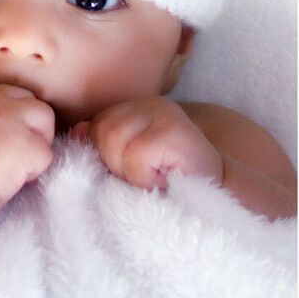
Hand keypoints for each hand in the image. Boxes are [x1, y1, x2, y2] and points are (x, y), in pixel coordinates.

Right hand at [0, 82, 55, 219]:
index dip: (13, 118)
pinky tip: (15, 180)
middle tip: (15, 153)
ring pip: (46, 120)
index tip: (1, 140)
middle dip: (30, 127)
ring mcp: (13, 120)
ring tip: (18, 165)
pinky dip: (35, 170)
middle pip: (33, 102)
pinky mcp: (27, 145)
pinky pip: (46, 154)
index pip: (11, 94)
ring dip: (37, 143)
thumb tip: (1, 126)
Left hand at [69, 96, 223, 192]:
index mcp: (136, 109)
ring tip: (154, 178)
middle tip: (145, 176)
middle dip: (115, 163)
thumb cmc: (170, 181)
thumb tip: (76, 131)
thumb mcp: (130, 163)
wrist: (221, 194)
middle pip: (101, 131)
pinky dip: (144, 177)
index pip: (95, 125)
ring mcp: (163, 112)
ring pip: (112, 141)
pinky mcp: (173, 130)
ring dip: (130, 172)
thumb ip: (103, 145)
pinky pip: (135, 156)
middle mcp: (149, 103)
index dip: (105, 155)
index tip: (131, 171)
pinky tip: (164, 179)